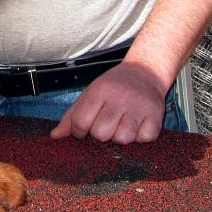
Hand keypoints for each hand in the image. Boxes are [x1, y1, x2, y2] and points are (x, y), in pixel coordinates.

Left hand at [50, 61, 167, 143]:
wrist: (145, 72)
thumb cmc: (113, 87)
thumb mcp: (90, 94)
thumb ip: (72, 116)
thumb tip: (54, 136)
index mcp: (100, 90)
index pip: (80, 121)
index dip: (79, 131)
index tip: (84, 129)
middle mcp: (119, 97)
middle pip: (101, 134)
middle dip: (101, 134)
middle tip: (106, 124)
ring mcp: (139, 106)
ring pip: (122, 139)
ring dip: (121, 136)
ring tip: (122, 123)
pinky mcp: (156, 115)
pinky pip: (144, 139)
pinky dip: (140, 136)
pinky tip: (138, 124)